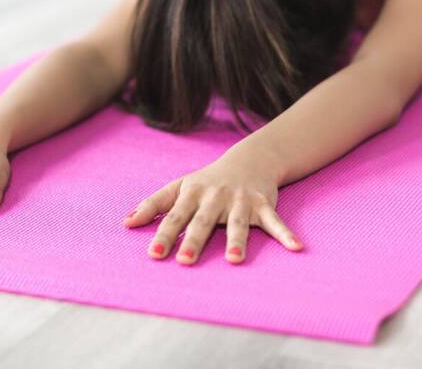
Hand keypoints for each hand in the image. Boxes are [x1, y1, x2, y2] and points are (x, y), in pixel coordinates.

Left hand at [123, 147, 302, 264]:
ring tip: (235, 261)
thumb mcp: (179, 187)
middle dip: (194, 240)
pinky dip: (286, 234)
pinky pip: (275, 221)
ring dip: (238, 241)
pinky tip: (296, 248)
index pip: (174, 216)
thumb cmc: (208, 180)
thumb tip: (125, 222)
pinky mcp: (263, 204)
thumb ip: (153, 205)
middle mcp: (215, 197)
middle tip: (185, 261)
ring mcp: (240, 201)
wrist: (249, 159)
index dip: (164, 234)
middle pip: (203, 221)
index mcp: (192, 194)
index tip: (154, 254)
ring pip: (238, 223)